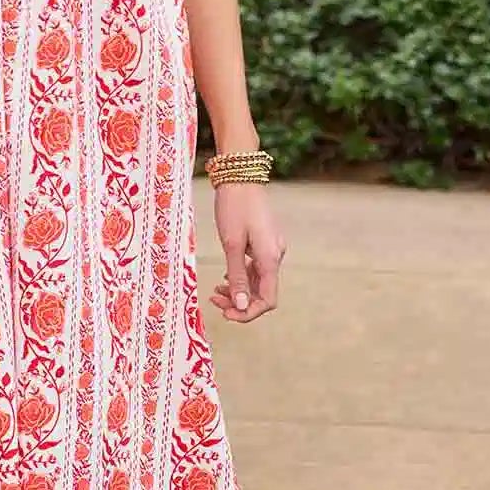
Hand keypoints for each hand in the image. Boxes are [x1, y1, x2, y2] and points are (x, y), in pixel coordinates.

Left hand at [208, 182, 285, 323]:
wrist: (240, 176)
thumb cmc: (234, 207)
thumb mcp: (232, 244)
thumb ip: (237, 276)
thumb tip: (240, 306)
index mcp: (270, 258)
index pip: (267, 300)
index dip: (248, 312)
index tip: (226, 313)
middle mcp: (275, 255)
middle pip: (262, 292)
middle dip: (239, 302)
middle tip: (214, 300)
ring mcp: (271, 248)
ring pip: (258, 280)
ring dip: (239, 290)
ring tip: (216, 291)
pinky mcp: (265, 241)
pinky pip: (256, 267)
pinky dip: (242, 276)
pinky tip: (227, 276)